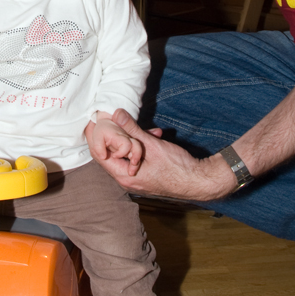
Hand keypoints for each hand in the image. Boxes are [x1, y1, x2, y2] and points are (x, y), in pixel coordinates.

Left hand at [85, 109, 236, 200]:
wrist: (198, 181)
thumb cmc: (177, 168)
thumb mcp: (152, 145)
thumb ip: (132, 129)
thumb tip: (116, 114)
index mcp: (124, 176)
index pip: (99, 155)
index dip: (96, 136)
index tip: (96, 120)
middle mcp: (127, 180)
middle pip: (112, 153)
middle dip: (117, 134)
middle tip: (116, 117)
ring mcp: (137, 178)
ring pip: (126, 154)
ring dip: (133, 139)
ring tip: (147, 129)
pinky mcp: (146, 174)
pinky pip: (136, 157)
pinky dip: (141, 146)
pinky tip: (155, 136)